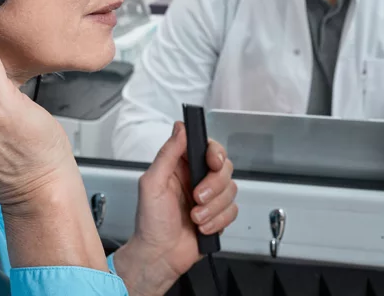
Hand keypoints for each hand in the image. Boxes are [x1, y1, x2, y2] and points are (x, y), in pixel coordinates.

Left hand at [114, 121, 237, 295]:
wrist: (159, 257)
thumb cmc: (150, 222)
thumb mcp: (152, 183)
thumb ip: (167, 154)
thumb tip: (180, 128)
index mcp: (180, 165)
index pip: (207, 146)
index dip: (215, 152)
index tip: (212, 163)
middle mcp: (197, 177)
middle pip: (224, 167)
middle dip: (214, 185)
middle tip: (197, 197)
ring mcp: (209, 196)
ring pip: (230, 189)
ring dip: (213, 207)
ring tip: (195, 217)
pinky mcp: (218, 214)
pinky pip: (233, 210)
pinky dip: (218, 221)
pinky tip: (202, 227)